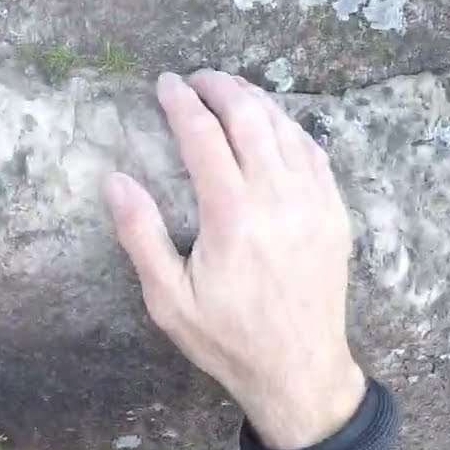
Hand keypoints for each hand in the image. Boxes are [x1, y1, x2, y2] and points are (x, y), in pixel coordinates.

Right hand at [105, 71, 364, 449]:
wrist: (299, 372)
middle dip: (220, 87)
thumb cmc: (227, 338)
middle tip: (196, 77)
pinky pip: (314, 152)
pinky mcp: (334, 214)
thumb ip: (140, 235)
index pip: (203, 136)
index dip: (182, 102)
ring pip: (285, 128)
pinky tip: (273, 123)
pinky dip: (290, 126)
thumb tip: (115, 181)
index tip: (165, 83)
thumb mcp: (169, 299)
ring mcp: (313, 203)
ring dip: (256, 100)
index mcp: (232, 215)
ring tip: (230, 89)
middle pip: (250, 117)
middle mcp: (277, 198)